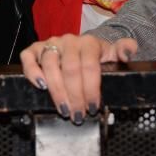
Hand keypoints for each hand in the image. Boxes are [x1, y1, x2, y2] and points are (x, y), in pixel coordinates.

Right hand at [20, 34, 137, 123]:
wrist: (83, 46)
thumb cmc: (98, 55)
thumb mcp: (114, 53)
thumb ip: (125, 50)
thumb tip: (127, 54)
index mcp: (89, 42)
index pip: (89, 66)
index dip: (91, 89)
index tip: (93, 107)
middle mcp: (68, 40)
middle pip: (70, 69)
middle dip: (75, 95)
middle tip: (78, 114)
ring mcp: (51, 44)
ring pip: (50, 64)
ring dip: (56, 90)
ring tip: (63, 108)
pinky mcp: (36, 49)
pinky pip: (28, 57)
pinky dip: (31, 70)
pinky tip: (40, 85)